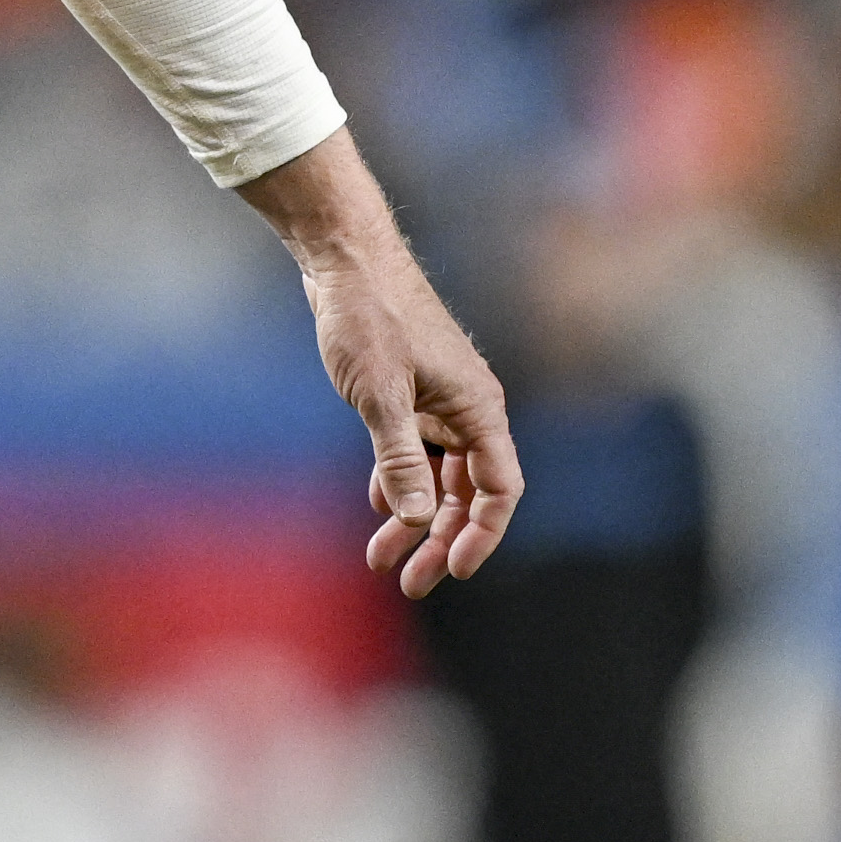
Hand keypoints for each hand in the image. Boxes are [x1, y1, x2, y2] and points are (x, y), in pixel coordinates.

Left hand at [237, 129, 522, 596]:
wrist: (341, 258)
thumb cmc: (367, 317)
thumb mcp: (378, 395)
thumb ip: (399, 459)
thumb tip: (415, 522)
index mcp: (478, 410)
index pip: (499, 490)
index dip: (482, 535)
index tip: (455, 570)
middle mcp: (467, 409)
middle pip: (467, 493)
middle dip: (439, 540)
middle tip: (409, 583)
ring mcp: (437, 400)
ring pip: (436, 475)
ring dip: (413, 516)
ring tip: (379, 559)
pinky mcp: (408, 390)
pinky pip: (414, 450)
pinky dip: (398, 479)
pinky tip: (378, 504)